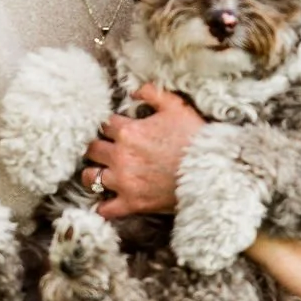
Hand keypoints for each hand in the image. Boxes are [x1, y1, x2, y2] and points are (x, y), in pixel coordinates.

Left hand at [85, 85, 205, 219]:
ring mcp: (124, 182)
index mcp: (128, 132)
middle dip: (97, 147)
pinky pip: (106, 209)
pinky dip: (103, 206)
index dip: (109, 126)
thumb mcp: (176, 105)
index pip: (104, 124)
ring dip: (92, 174)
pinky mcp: (132, 203)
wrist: (211, 169)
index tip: (114, 129)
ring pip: (90, 178)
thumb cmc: (194, 136)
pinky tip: (105, 202)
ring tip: (99, 172)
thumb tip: (134, 91)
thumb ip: (152, 92)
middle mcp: (120, 156)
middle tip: (104, 149)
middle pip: (91, 149)